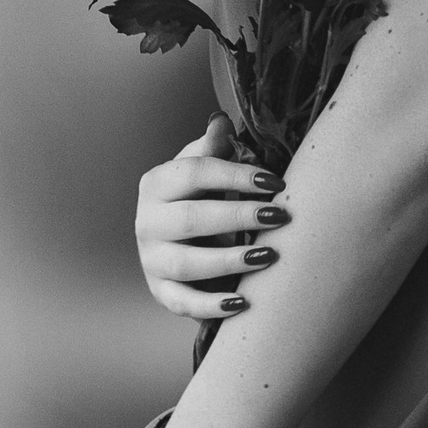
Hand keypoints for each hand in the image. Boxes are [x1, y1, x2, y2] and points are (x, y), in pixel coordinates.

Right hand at [135, 116, 288, 323]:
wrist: (174, 240)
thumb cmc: (197, 197)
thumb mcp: (200, 169)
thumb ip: (211, 148)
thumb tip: (220, 121)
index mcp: (156, 184)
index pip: (195, 173)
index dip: (236, 176)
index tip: (276, 183)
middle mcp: (147, 222)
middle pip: (192, 219)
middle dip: (239, 217)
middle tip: (280, 216)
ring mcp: (151, 260)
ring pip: (188, 264)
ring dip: (230, 261)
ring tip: (269, 257)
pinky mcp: (161, 291)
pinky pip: (184, 303)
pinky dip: (212, 306)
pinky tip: (243, 303)